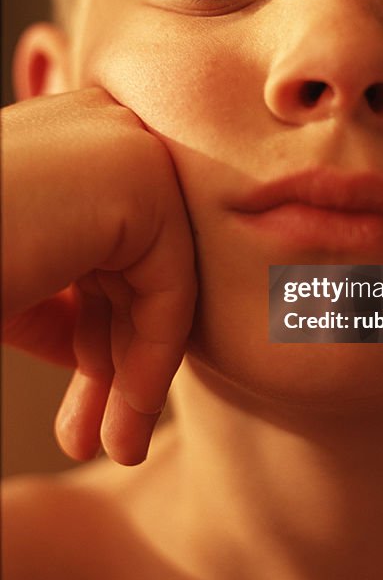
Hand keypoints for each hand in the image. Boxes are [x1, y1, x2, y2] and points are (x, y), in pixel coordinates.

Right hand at [1, 88, 196, 464]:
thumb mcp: (14, 285)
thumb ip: (64, 299)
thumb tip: (111, 354)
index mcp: (66, 143)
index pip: (103, 251)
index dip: (93, 337)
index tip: (86, 417)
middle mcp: (100, 131)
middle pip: (131, 269)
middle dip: (116, 363)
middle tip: (103, 441)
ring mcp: (123, 147)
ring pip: (155, 283)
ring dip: (135, 375)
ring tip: (117, 449)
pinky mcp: (139, 180)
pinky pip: (169, 284)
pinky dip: (152, 359)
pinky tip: (127, 423)